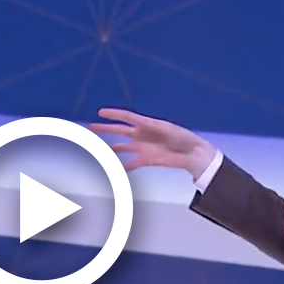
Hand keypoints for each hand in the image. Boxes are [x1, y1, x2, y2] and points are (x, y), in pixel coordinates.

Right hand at [89, 108, 217, 180]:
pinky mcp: (147, 160)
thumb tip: (140, 124)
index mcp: (147, 124)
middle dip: (106, 129)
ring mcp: (143, 147)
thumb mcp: (168, 129)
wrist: (192, 153)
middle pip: (120, 131)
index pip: (127, 117)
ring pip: (122, 147)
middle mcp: (142, 134)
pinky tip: (114, 170)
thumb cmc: (183, 138)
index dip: (114, 114)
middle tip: (91, 128)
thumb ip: (153, 128)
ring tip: (99, 151)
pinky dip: (123, 167)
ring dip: (111, 149)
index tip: (100, 112)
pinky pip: (132, 164)